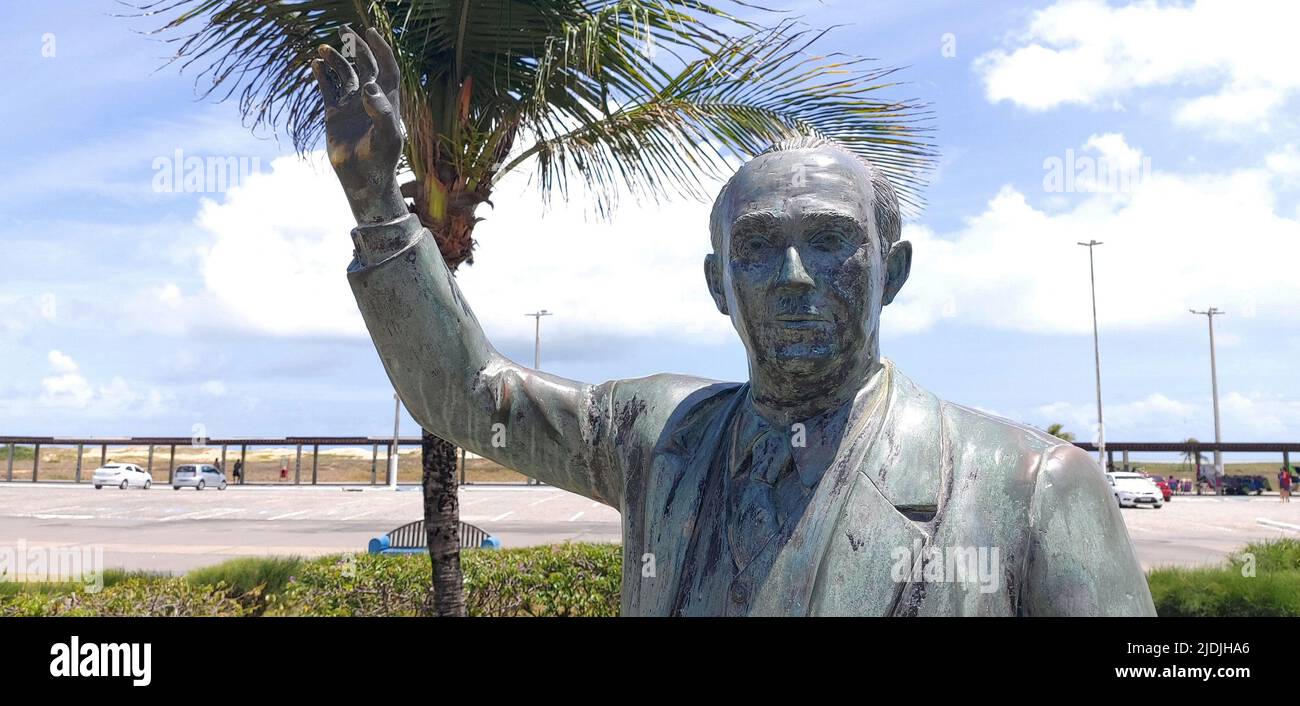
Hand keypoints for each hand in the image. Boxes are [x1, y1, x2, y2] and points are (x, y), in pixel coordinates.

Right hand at [312, 27, 406, 223]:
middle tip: (344, 31)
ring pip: (344, 75)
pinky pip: (328, 88)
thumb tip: (370, 86)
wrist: (363, 180)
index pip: (387, 68)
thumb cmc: (380, 161)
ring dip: (335, 59)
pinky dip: (322, 75)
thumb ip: (382, 113)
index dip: (381, 49)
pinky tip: (315, 64)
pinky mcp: (336, 114)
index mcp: (387, 101)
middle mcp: (370, 99)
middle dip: (356, 47)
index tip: (371, 32)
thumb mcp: (386, 138)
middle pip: (365, 66)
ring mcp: (352, 105)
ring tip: (323, 48)